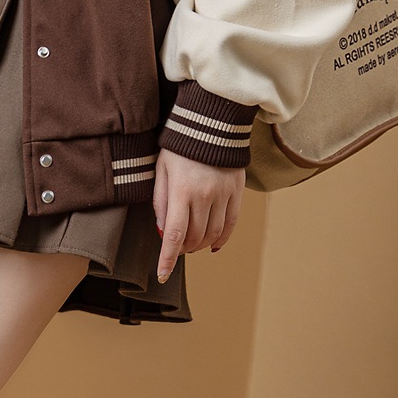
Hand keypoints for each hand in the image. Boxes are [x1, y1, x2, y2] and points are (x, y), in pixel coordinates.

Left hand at [152, 148, 243, 282]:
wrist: (211, 123)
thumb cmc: (179, 147)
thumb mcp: (161, 171)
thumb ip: (161, 202)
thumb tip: (164, 233)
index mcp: (182, 191)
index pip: (175, 234)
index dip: (168, 258)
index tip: (163, 274)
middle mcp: (204, 195)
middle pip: (194, 238)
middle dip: (183, 249)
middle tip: (176, 247)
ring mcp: (223, 194)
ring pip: (213, 235)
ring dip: (200, 245)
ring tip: (192, 243)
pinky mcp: (237, 192)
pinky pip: (231, 224)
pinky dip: (221, 239)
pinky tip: (213, 245)